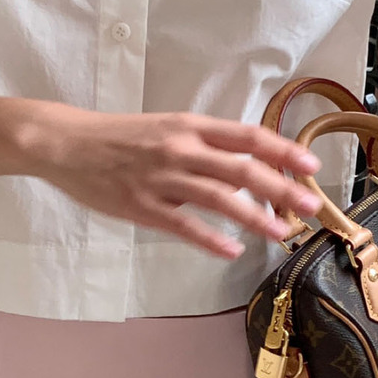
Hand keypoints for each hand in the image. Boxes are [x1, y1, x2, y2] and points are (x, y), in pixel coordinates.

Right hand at [0, 96, 322, 258]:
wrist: (65, 142)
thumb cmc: (119, 136)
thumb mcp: (166, 128)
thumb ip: (204, 145)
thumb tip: (245, 163)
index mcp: (189, 126)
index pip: (247, 136)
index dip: (283, 151)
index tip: (312, 166)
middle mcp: (181, 149)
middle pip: (243, 168)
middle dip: (282, 188)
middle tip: (311, 205)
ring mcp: (161, 179)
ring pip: (220, 198)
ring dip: (255, 216)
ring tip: (281, 232)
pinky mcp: (141, 206)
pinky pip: (183, 225)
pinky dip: (210, 239)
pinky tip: (232, 250)